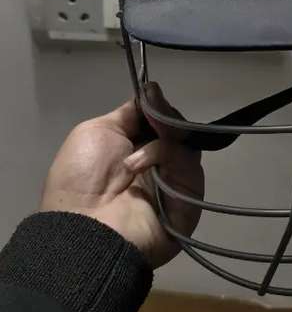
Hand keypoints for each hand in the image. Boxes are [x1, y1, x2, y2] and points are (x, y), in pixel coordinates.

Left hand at [41, 87, 203, 268]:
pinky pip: (188, 166)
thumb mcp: (97, 131)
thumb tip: (153, 89)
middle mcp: (158, 167)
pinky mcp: (190, 200)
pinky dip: (165, 157)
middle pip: (178, 131)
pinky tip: (139, 166)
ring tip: (137, 150)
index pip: (160, 122)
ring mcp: (176, 184)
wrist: (84, 223)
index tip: (152, 95)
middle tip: (154, 116)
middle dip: (165, 118)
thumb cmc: (82, 177)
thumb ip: (129, 112)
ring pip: (187, 145)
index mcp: (135, 151)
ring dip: (163, 138)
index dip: (158, 108)